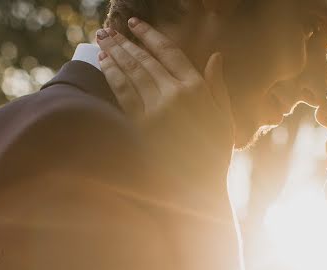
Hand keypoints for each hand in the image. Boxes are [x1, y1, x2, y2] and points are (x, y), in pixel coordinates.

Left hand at [96, 19, 234, 190]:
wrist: (198, 187)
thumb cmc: (215, 153)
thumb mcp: (225, 117)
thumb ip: (218, 85)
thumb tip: (216, 56)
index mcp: (197, 88)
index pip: (169, 52)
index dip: (150, 35)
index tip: (135, 24)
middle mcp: (175, 95)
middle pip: (144, 60)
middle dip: (124, 42)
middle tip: (108, 29)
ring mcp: (156, 110)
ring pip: (131, 73)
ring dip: (114, 54)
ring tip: (102, 41)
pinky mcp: (142, 126)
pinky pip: (123, 94)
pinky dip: (112, 76)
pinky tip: (104, 65)